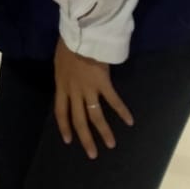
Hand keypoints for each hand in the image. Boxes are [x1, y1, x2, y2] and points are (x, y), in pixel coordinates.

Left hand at [53, 37, 133, 158]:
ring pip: (95, 116)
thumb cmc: (68, 43)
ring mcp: (89, 89)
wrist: (79, 34)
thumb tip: (67, 81)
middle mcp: (74, 91)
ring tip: (111, 145)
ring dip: (104, 131)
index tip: (68, 140)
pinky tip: (130, 121)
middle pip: (78, 120)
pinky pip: (113, 100)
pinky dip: (122, 111)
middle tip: (92, 154)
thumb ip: (64, 75)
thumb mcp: (59, 62)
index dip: (64, 127)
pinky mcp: (103, 83)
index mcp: (61, 85)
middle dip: (85, 138)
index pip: (60, 111)